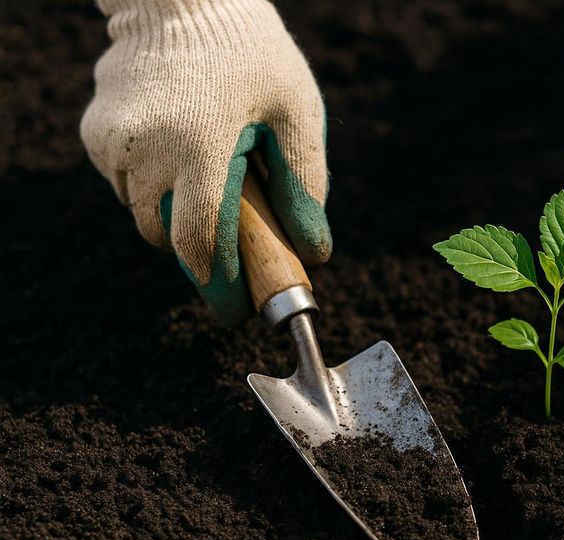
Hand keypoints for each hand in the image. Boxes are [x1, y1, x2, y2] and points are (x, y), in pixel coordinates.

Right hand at [81, 0, 331, 324]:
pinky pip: (123, 183)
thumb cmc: (251, 51)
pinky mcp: (94, 132)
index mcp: (198, 144)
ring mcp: (112, 140)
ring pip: (142, 212)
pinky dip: (153, 183)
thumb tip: (315, 253)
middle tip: (232, 249)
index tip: (234, 311)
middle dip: (198, 249)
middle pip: (166, 235)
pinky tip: (180, 151)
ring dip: (175, 213)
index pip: (199, 240)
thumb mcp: (295, 111)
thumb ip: (304, 184)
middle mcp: (145, 148)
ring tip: (209, 178)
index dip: (219, 281)